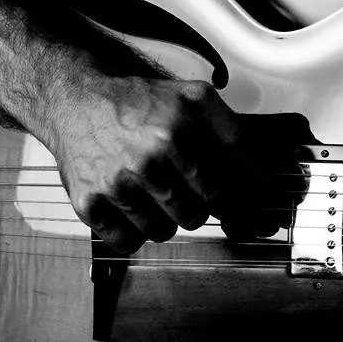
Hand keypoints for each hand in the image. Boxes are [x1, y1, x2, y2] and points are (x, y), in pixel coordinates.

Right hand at [41, 76, 270, 252]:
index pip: (222, 192)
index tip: (238, 209)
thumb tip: (265, 180)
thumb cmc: (140, 101)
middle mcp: (146, 161)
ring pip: (162, 232)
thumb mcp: (196, 99)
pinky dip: (133, 232)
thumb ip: (235, 136)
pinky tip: (131, 205)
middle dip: (195, 206)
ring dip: (164, 219)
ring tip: (153, 192)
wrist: (77, 99)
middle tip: (181, 187)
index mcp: (178, 134)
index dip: (232, 203)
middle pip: (195, 216)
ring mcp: (115, 185)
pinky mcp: (89, 203)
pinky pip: (128, 242)